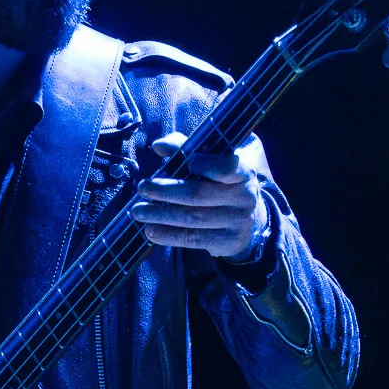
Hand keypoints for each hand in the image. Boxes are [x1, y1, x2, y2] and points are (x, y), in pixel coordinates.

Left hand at [130, 131, 268, 260]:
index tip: (187, 161)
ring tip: (138, 211)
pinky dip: (169, 235)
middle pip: (199, 194)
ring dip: (161, 215)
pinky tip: (151, 231)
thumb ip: (187, 147)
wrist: (250, 219)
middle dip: (166, 190)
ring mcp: (238, 221)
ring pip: (192, 218)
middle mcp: (245, 196)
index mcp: (244, 171)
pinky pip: (193, 239)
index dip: (206, 164)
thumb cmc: (224, 182)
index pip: (227, 167)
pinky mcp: (228, 242)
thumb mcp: (215, 159)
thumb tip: (158, 146)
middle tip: (142, 187)